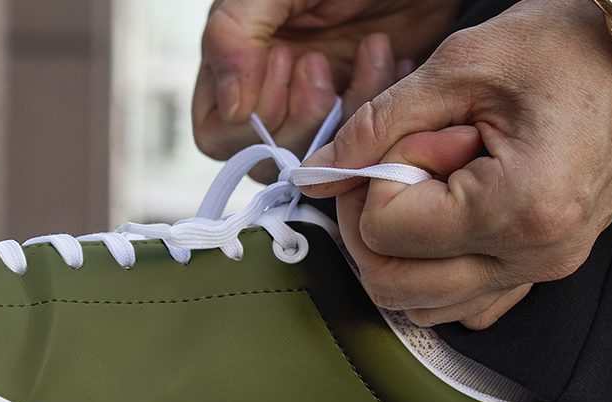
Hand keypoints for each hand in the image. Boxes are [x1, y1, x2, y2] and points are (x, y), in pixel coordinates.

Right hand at [193, 0, 460, 175]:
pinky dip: (379, 100)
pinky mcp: (357, 104)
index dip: (255, 112)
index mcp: (236, 62)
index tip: (286, 58)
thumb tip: (232, 106)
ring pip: (318, 155)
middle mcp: (269, 91)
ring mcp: (315, 103)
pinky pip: (363, 138)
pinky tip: (391, 58)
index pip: (219, 133)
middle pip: (266, 156)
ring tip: (368, 48)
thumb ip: (235, 35)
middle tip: (323, 63)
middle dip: (303, 116)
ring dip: (348, 108)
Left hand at [302, 0, 611, 329]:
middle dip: (371, 224)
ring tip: (426, 184)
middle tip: (393, 163)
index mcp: (518, 209)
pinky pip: (466, 303)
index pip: (386, 231)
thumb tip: (319, 172)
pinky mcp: (543, 269)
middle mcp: (534, 257)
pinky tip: (446, 212)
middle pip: (393, 284)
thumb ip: (378, 122)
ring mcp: (542, 271)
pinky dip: (435, 271)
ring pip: (421, 305)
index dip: (375, 180)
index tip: (408, 135)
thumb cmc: (573, 46)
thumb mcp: (463, 63)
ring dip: (400, 252)